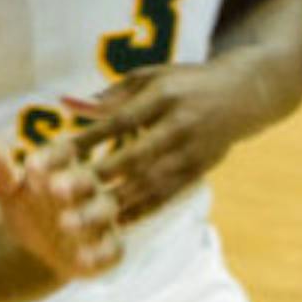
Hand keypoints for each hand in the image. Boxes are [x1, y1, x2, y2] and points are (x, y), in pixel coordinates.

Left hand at [0, 137, 122, 280]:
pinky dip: (101, 255)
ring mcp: (100, 217)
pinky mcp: (107, 247)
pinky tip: (82, 261)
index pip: (63, 152)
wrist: (34, 246)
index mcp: (63, 165)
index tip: (31, 167)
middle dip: (75, 183)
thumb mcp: (6, 188)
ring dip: (88, 217)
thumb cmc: (23, 205)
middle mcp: (88, 187)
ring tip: (65, 224)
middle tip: (56, 189)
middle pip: (87, 179)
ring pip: (103, 211)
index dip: (51, 158)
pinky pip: (112, 250)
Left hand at [74, 65, 247, 224]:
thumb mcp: (150, 78)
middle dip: (101, 176)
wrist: (242, 95)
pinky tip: (117, 222)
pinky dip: (141, 210)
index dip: (90, 137)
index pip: (121, 120)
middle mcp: (180, 125)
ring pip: (151, 182)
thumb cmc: (184, 84)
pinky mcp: (199, 171)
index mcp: (164, 96)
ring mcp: (192, 151)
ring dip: (117, 201)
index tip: (59, 153)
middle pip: (136, 156)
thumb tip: (65, 104)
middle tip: (65, 193)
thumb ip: (109, 95)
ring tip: (85, 217)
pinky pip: (167, 195)